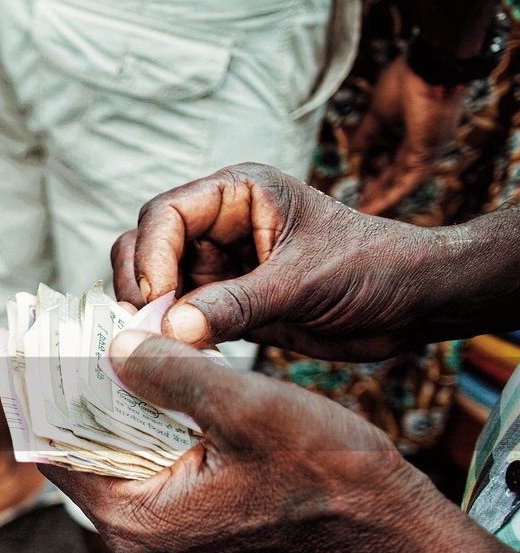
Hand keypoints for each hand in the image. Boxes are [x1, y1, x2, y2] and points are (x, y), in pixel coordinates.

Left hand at [43, 331, 431, 552]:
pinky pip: (146, 469)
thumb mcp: (246, 409)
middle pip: (79, 454)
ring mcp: (164, 539)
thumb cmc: (332, 479)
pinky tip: (146, 378)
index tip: (24, 342)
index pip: (54, 450)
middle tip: (62, 332)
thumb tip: (110, 346)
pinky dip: (141, 425)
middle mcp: (137, 540)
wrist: (396, 538)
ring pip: (114, 459)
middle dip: (71, 391)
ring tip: (98, 343)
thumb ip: (170, 374)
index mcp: (135, 521)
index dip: (36, 392)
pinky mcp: (191, 529)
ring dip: (108, 404)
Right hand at [112, 163, 448, 360]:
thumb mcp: (303, 282)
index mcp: (238, 194)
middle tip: (142, 326)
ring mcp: (220, 266)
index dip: (150, 254)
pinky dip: (167, 337)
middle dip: (137, 282)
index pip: (166, 213)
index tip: (155, 298)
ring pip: (155, 284)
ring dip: (147, 313)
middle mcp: (220, 226)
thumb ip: (236, 304)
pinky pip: (179, 318)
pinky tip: (171, 358)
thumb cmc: (373, 268)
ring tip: (153, 345)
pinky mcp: (226, 304)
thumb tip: (169, 328)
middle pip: (145, 244)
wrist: (415, 303)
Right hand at [351, 56, 466, 215]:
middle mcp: (428, 143)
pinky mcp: (428, 149)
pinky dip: (392, 194)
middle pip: (402, 175)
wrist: (430, 62)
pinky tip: (375, 205)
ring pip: (406, 181)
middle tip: (363, 209)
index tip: (365, 190)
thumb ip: (369, 131)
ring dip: (385, 198)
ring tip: (364, 213)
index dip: (382, 177)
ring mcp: (431, 148)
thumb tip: (356, 151)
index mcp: (419, 132)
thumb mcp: (380, 109)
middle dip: (382, 192)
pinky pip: (409, 179)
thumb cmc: (407, 77)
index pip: (399, 162)